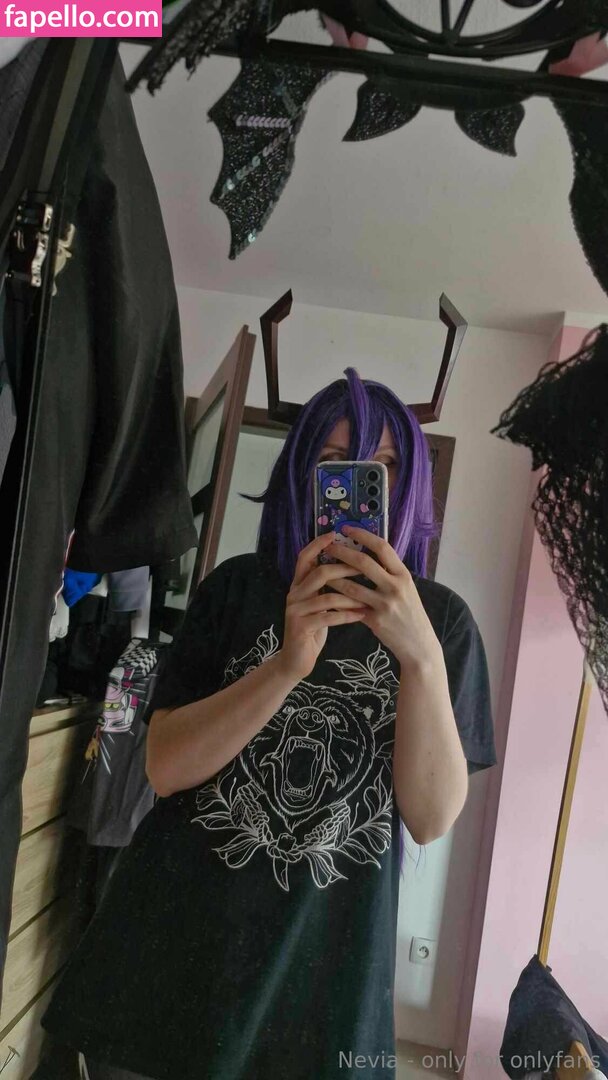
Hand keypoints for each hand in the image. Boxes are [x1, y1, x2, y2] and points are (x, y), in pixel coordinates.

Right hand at [277, 532, 371, 681]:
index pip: (305, 557)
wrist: (296, 661)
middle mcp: (293, 594)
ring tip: (368, 599)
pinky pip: (328, 616)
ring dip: (351, 596)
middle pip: (319, 572)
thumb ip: (326, 587)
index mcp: (298, 586)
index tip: (336, 534)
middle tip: (364, 570)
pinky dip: (346, 615)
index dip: (319, 544)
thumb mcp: (319, 605)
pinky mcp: (300, 627)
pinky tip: (360, 616)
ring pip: (326, 595)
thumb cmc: (313, 630)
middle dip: (344, 569)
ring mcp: (295, 611)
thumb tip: (349, 565)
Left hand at [325, 526, 441, 669]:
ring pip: (352, 586)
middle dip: (342, 552)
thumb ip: (389, 574)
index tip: (347, 529)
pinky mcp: (376, 620)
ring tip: (321, 570)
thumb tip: (367, 555)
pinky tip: (327, 594)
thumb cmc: (410, 613)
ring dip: (334, 577)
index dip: (363, 535)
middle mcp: (396, 587)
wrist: (419, 644)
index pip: (382, 547)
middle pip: (364, 563)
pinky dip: (338, 599)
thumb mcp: (407, 589)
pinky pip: (351, 606)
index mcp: (403, 574)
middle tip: (328, 547)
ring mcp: (385, 604)